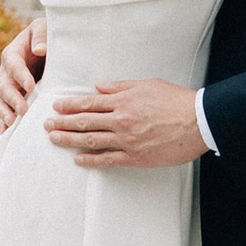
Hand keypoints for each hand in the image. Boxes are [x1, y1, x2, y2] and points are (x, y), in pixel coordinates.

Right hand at [0, 20, 46, 129]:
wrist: (47, 50)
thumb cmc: (46, 37)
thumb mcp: (44, 28)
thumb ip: (42, 35)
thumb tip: (39, 50)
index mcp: (13, 53)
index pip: (13, 64)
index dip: (20, 76)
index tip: (31, 86)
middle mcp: (6, 72)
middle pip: (4, 86)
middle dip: (13, 99)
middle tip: (23, 110)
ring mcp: (7, 87)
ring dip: (4, 112)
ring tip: (12, 123)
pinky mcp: (11, 99)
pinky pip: (2, 111)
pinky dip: (2, 122)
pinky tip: (7, 132)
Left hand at [42, 78, 208, 170]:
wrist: (198, 121)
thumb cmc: (176, 100)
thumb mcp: (147, 84)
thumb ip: (121, 86)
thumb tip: (99, 87)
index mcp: (123, 101)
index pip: (89, 102)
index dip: (69, 105)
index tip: (56, 106)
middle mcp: (121, 120)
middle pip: (84, 122)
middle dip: (62, 123)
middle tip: (46, 125)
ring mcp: (127, 140)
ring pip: (91, 140)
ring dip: (69, 140)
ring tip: (54, 139)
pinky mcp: (136, 157)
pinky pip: (108, 160)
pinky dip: (90, 160)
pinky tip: (77, 159)